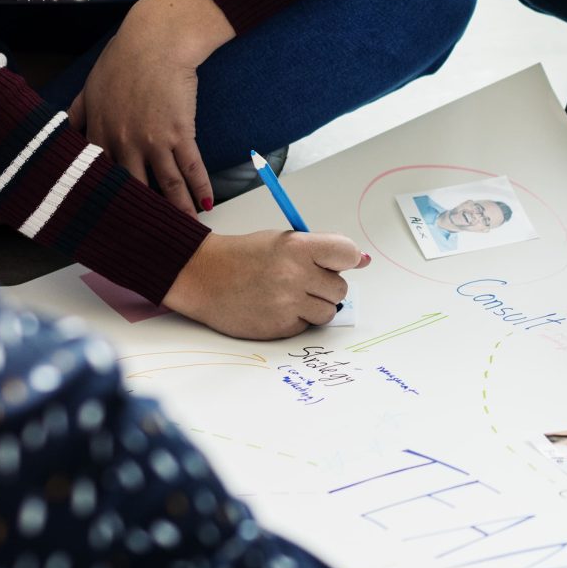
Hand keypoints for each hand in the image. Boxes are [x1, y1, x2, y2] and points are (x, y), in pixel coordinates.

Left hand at [70, 0, 234, 215]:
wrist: (156, 42)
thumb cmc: (123, 58)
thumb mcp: (90, 86)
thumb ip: (77, 114)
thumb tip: (63, 130)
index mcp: (100, 133)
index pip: (100, 176)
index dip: (106, 198)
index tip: (108, 216)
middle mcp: (124, 143)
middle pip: (133, 187)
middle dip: (141, 212)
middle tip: (146, 233)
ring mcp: (153, 141)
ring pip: (166, 185)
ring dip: (176, 209)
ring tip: (183, 228)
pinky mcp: (181, 133)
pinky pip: (191, 168)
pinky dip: (199, 188)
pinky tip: (205, 204)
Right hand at [162, 228, 365, 340]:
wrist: (203, 276)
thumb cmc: (245, 256)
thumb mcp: (283, 240)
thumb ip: (322, 250)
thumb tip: (363, 260)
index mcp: (298, 247)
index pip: (348, 254)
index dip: (346, 259)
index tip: (336, 263)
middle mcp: (295, 275)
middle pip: (341, 288)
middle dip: (326, 285)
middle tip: (303, 280)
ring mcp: (287, 304)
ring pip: (328, 311)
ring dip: (315, 305)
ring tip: (290, 294)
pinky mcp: (279, 327)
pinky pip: (306, 326)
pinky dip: (297, 319)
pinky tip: (276, 307)